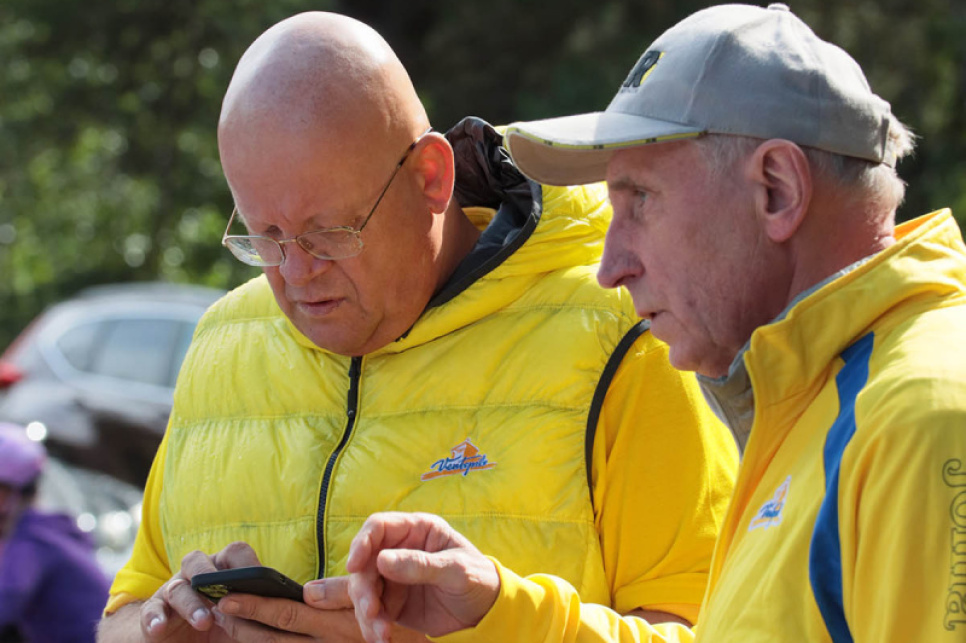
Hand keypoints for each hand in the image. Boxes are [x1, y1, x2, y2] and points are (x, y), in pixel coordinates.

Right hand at [139, 541, 260, 640]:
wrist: (181, 639)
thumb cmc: (220, 625)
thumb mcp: (240, 616)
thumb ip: (256, 608)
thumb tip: (283, 609)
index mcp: (221, 569)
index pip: (234, 553)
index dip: (247, 563)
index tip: (260, 580)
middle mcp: (195, 574)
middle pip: (200, 562)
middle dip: (212, 575)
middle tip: (228, 597)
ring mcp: (172, 591)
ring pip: (178, 588)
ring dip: (191, 604)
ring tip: (204, 622)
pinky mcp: (154, 613)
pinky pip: (152, 611)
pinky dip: (154, 619)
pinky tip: (159, 627)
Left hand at [213, 576, 429, 642]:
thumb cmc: (402, 629)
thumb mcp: (375, 608)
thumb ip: (341, 597)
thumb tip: (305, 591)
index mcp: (334, 625)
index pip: (284, 613)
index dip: (253, 604)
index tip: (226, 595)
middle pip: (272, 637)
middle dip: (241, 624)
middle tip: (215, 610)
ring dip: (251, 639)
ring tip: (228, 627)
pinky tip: (262, 642)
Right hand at [346, 512, 499, 642]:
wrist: (488, 614)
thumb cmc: (479, 579)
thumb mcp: (456, 570)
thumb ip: (421, 564)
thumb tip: (382, 560)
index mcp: (418, 530)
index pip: (379, 527)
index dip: (362, 542)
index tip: (354, 565)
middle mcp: (401, 550)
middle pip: (365, 562)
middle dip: (363, 588)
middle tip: (370, 610)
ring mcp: (395, 577)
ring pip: (364, 589)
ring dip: (366, 611)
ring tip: (380, 632)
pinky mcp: (393, 603)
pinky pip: (372, 611)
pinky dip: (372, 625)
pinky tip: (381, 638)